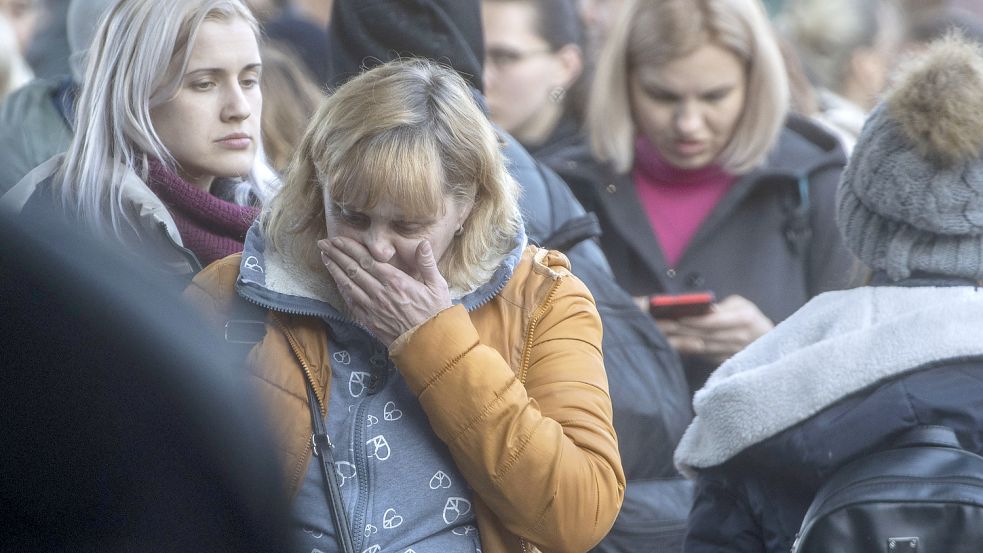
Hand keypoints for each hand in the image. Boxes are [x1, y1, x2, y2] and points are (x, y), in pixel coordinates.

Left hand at [318, 236, 451, 346]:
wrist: (428, 345)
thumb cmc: (435, 314)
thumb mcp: (437, 286)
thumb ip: (427, 263)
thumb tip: (423, 243)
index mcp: (396, 281)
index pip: (367, 260)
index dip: (350, 248)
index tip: (338, 239)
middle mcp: (380, 292)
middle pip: (352, 269)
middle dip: (336, 254)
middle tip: (323, 243)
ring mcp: (372, 307)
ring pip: (348, 284)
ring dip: (334, 270)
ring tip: (324, 257)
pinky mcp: (369, 321)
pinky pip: (351, 302)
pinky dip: (341, 289)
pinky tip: (336, 281)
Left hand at [654, 295, 773, 363]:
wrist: (765, 341)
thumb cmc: (749, 317)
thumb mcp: (740, 304)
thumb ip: (721, 306)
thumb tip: (702, 309)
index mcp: (743, 319)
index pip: (714, 321)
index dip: (694, 320)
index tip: (677, 316)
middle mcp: (737, 337)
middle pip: (704, 335)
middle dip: (680, 330)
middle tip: (661, 324)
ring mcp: (730, 352)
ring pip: (700, 347)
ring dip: (679, 341)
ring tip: (662, 334)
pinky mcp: (723, 362)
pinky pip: (701, 356)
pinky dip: (686, 350)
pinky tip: (671, 344)